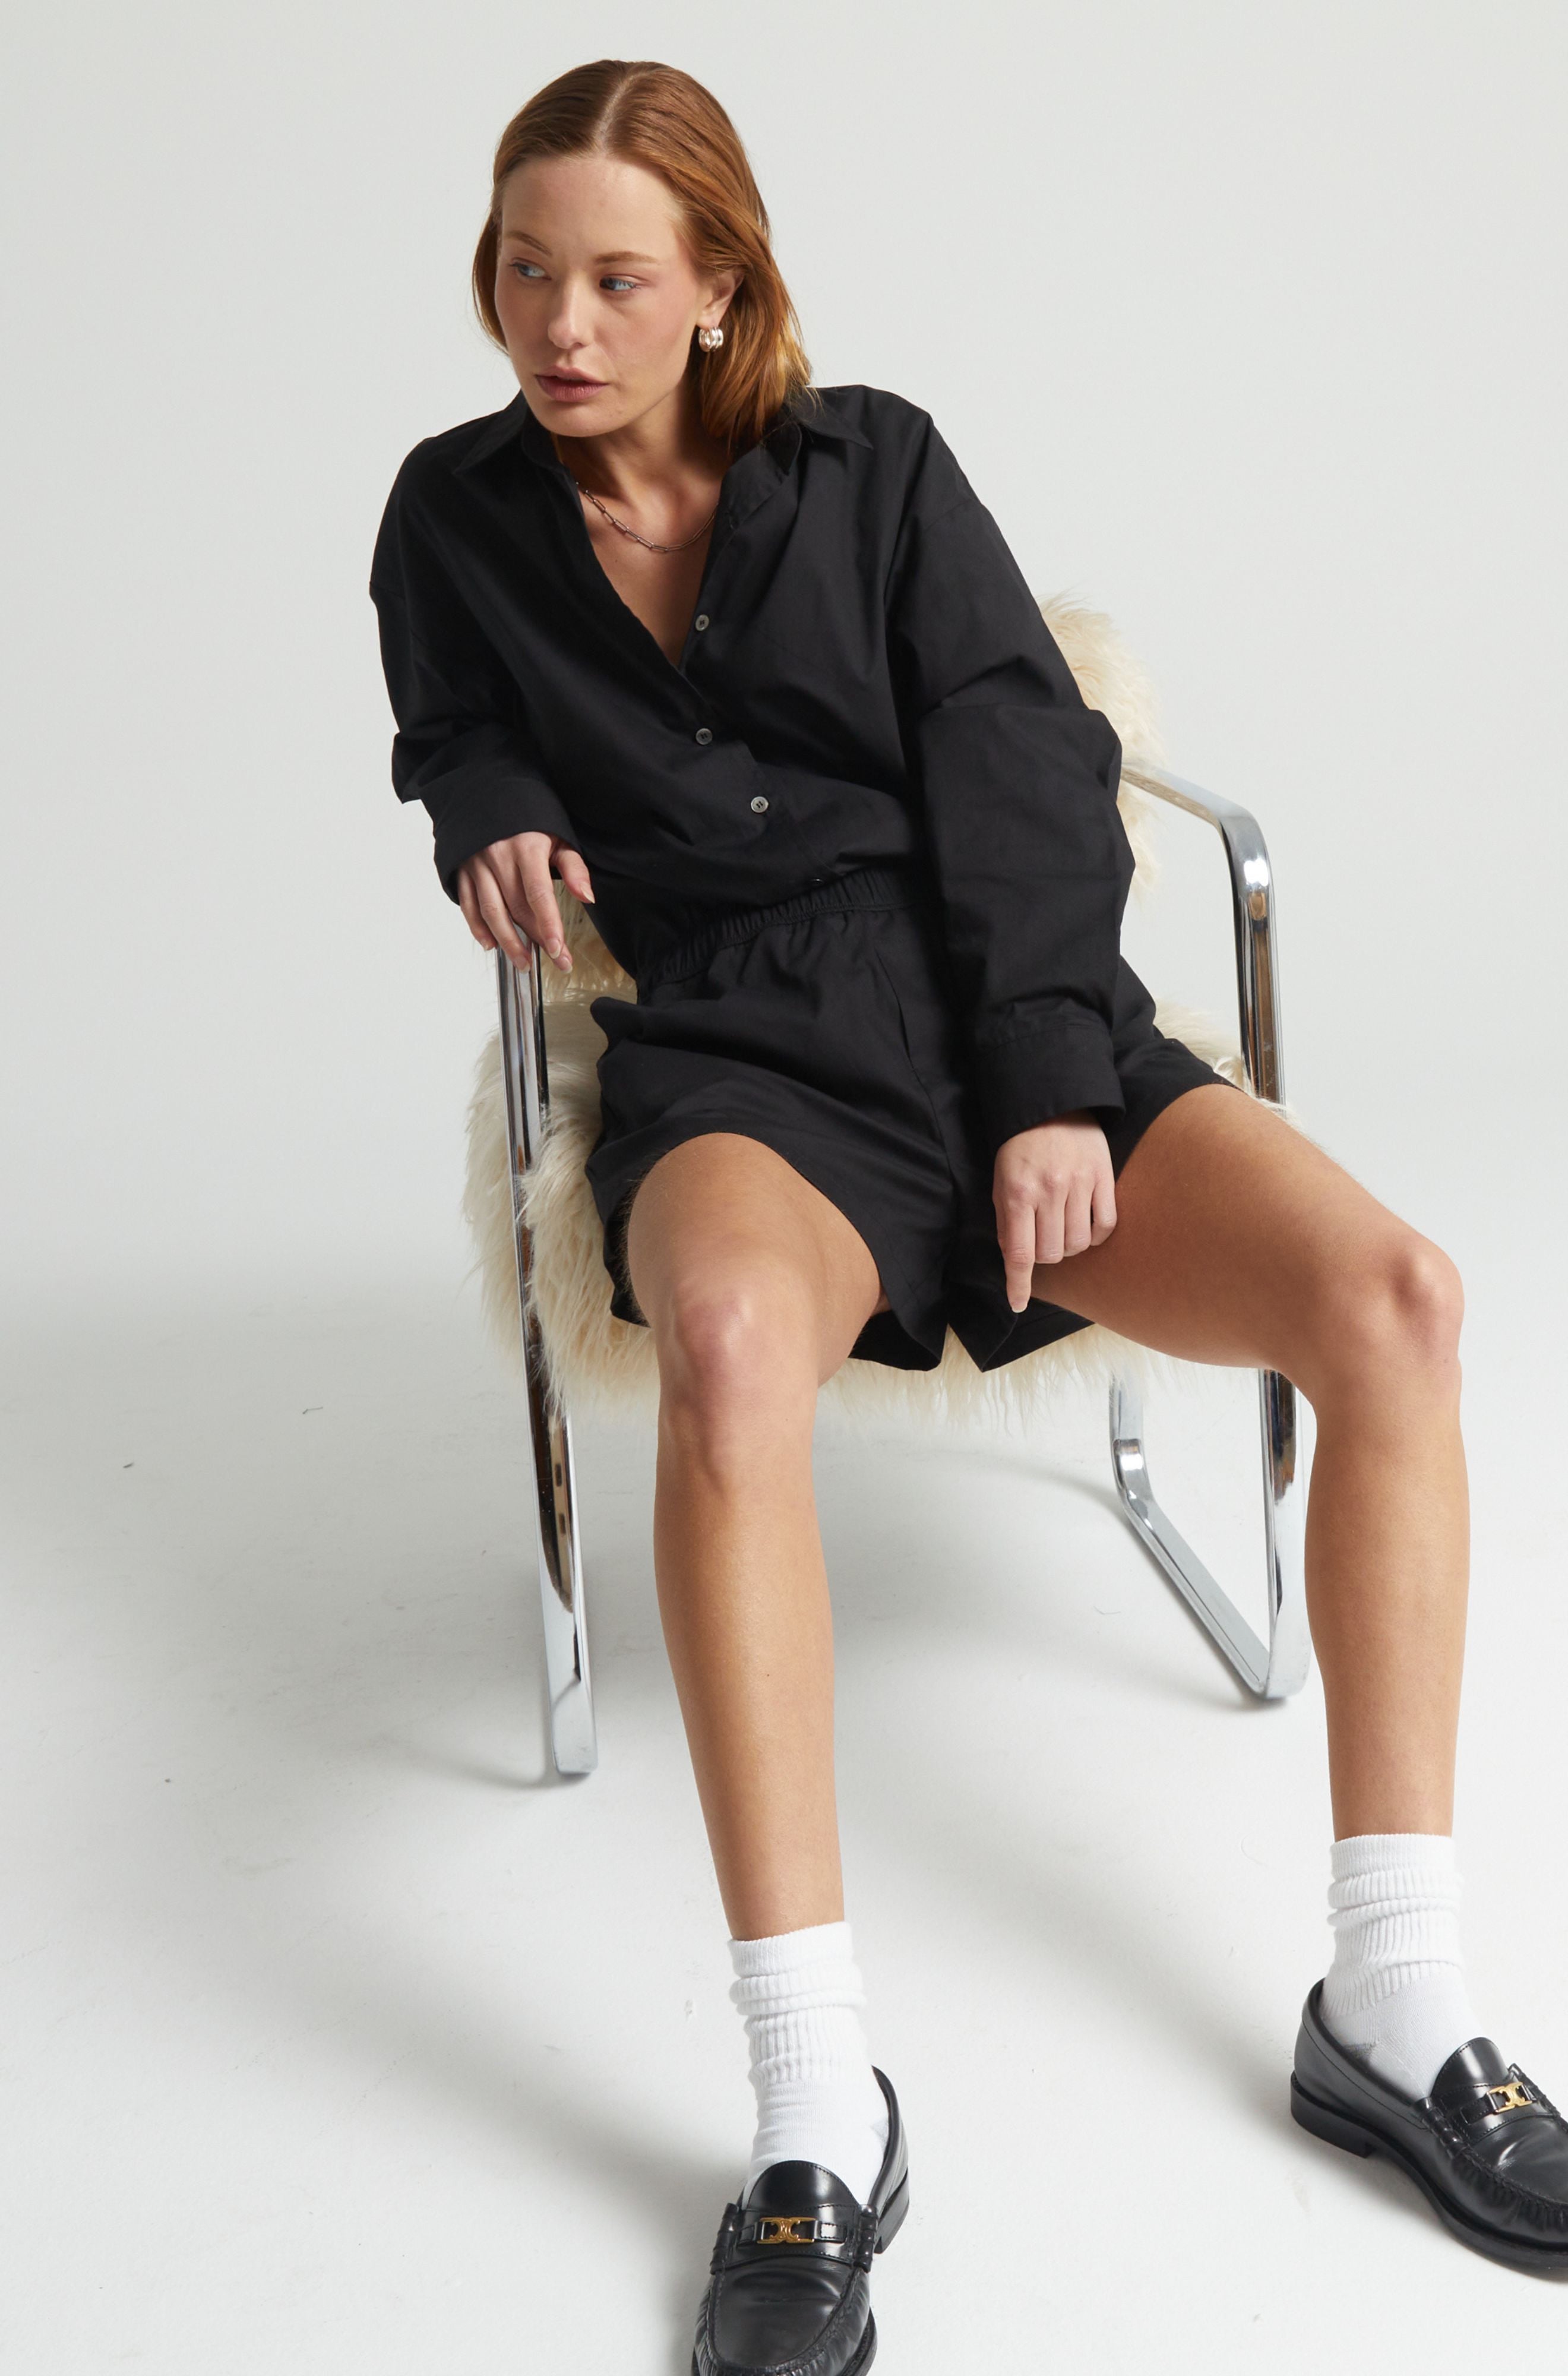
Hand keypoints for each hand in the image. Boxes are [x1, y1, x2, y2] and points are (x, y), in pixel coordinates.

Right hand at [456, 832, 595, 974]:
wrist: (487, 793)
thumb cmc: (528, 818)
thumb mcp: (558, 835)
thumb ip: (573, 867)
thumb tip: (587, 897)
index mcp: (526, 847)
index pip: (538, 894)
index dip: (549, 925)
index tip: (558, 949)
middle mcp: (498, 856)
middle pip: (517, 907)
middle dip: (536, 938)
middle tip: (555, 959)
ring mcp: (477, 864)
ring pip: (491, 911)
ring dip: (508, 941)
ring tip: (524, 962)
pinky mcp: (462, 870)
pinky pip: (468, 905)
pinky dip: (478, 928)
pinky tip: (491, 944)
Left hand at [993, 1111, 1117, 1311]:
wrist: (1051, 1103)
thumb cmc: (1019, 1146)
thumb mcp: (1000, 1181)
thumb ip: (1007, 1221)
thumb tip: (1015, 1259)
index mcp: (1017, 1194)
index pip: (1020, 1254)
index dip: (1019, 1284)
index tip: (1017, 1302)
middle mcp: (1049, 1192)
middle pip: (1051, 1254)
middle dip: (1044, 1256)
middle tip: (1041, 1238)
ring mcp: (1080, 1185)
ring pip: (1078, 1243)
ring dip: (1069, 1246)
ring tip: (1062, 1228)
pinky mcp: (1104, 1177)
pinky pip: (1105, 1224)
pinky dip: (1095, 1234)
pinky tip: (1085, 1225)